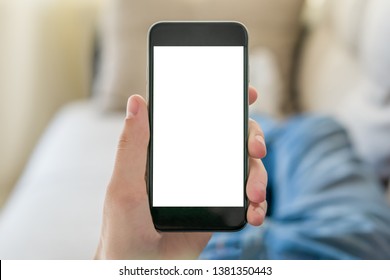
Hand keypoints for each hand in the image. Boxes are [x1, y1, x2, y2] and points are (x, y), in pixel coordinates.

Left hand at [95, 86, 266, 258]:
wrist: (141, 266)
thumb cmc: (124, 229)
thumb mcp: (125, 186)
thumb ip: (132, 146)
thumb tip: (137, 101)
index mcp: (171, 151)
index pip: (200, 118)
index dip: (225, 102)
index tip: (247, 93)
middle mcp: (194, 163)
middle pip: (231, 139)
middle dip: (252, 138)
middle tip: (256, 149)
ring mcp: (210, 184)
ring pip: (245, 168)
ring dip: (259, 176)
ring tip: (255, 195)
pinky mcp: (221, 207)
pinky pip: (247, 199)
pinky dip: (258, 204)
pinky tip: (255, 214)